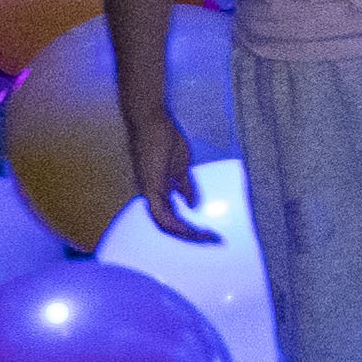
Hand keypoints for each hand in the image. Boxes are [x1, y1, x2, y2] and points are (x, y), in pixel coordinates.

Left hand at [125, 107, 213, 237]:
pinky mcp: (150, 186)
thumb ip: (185, 186)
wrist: (151, 121)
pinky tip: (191, 229)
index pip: (172, 218)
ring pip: (164, 224)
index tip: (210, 233)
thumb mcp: (181, 166)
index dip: (189, 228)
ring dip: (186, 233)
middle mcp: (150, 195)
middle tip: (213, 241)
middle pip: (168, 226)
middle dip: (191, 236)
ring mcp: (148, 191)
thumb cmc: (163, 138)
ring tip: (207, 238)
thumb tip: (193, 204)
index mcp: (157, 191)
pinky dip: (176, 224)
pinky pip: (161, 214)